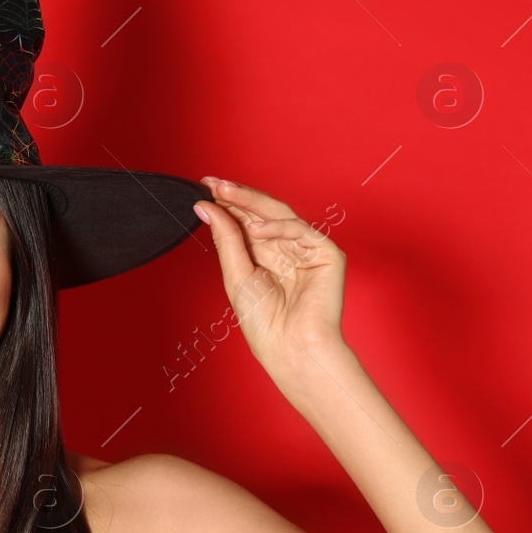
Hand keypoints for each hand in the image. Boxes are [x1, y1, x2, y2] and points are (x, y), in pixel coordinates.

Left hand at [193, 177, 345, 370]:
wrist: (291, 349)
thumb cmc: (265, 322)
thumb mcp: (236, 274)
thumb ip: (226, 238)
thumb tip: (206, 206)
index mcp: (266, 253)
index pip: (246, 219)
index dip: (228, 202)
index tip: (204, 186)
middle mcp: (287, 247)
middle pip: (262, 213)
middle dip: (237, 196)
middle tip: (214, 183)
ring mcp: (307, 249)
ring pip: (280, 214)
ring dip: (251, 201)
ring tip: (225, 193)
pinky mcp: (326, 254)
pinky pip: (301, 230)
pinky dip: (277, 227)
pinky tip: (254, 229)